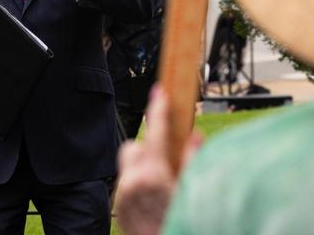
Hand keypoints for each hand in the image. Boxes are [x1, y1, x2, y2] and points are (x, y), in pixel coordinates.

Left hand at [115, 85, 202, 234]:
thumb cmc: (180, 224)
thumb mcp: (192, 192)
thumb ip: (192, 162)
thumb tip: (194, 136)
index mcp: (153, 176)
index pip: (154, 132)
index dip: (157, 109)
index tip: (160, 92)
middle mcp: (132, 183)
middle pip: (135, 146)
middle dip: (150, 145)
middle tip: (169, 155)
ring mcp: (122, 197)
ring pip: (129, 164)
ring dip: (144, 164)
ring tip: (163, 179)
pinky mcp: (119, 209)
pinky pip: (126, 183)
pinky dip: (139, 182)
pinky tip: (154, 196)